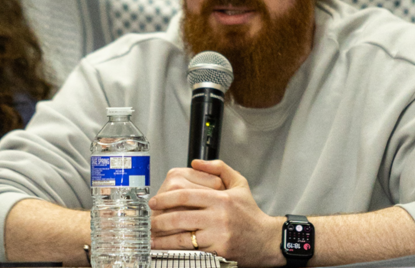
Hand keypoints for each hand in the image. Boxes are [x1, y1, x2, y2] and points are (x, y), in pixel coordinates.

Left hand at [149, 159, 283, 266]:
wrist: (265, 240)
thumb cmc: (250, 213)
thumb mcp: (239, 183)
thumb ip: (219, 168)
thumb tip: (196, 163)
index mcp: (221, 198)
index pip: (187, 195)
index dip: (166, 198)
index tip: (154, 202)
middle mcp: (219, 216)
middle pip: (180, 216)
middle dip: (159, 219)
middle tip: (149, 220)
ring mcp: (218, 235)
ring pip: (182, 236)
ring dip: (163, 238)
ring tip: (152, 237)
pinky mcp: (218, 251)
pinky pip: (192, 250)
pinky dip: (176, 250)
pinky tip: (166, 249)